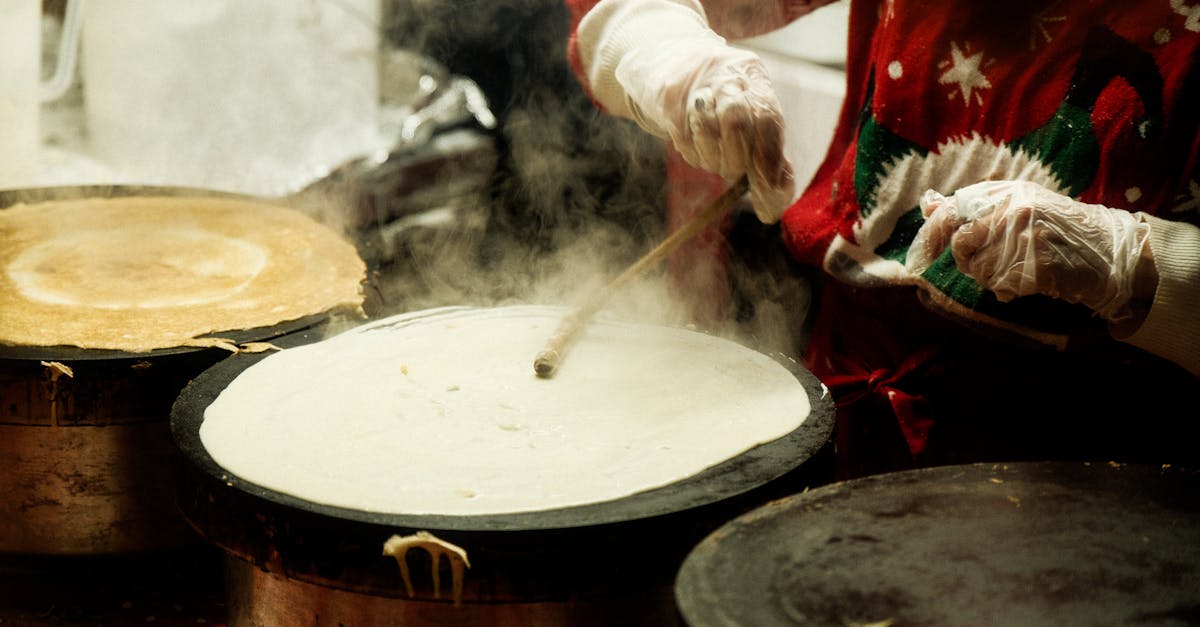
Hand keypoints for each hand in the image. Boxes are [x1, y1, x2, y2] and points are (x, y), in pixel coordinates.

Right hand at [576, 0, 794, 221]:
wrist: (674, 65)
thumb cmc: (725, 99)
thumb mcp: (753, 112)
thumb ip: (770, 150)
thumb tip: (778, 195)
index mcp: (754, 77)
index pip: (767, 119)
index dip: (768, 158)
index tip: (768, 189)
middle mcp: (726, 75)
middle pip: (735, 122)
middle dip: (736, 159)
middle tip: (734, 171)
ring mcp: (695, 86)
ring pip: (707, 134)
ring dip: (713, 159)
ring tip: (716, 157)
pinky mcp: (669, 101)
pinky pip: (685, 142)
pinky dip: (694, 154)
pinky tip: (698, 146)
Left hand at [914, 180, 1149, 321]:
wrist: (1107, 250)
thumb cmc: (1057, 227)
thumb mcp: (1018, 203)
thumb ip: (973, 205)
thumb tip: (927, 204)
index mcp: (1009, 193)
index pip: (954, 212)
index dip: (937, 232)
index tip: (931, 247)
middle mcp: (1017, 212)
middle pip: (962, 244)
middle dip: (966, 259)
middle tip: (983, 263)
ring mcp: (1029, 239)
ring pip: (979, 269)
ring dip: (989, 277)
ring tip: (1011, 270)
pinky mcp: (1039, 267)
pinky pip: (1001, 286)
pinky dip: (1006, 290)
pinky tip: (1022, 283)